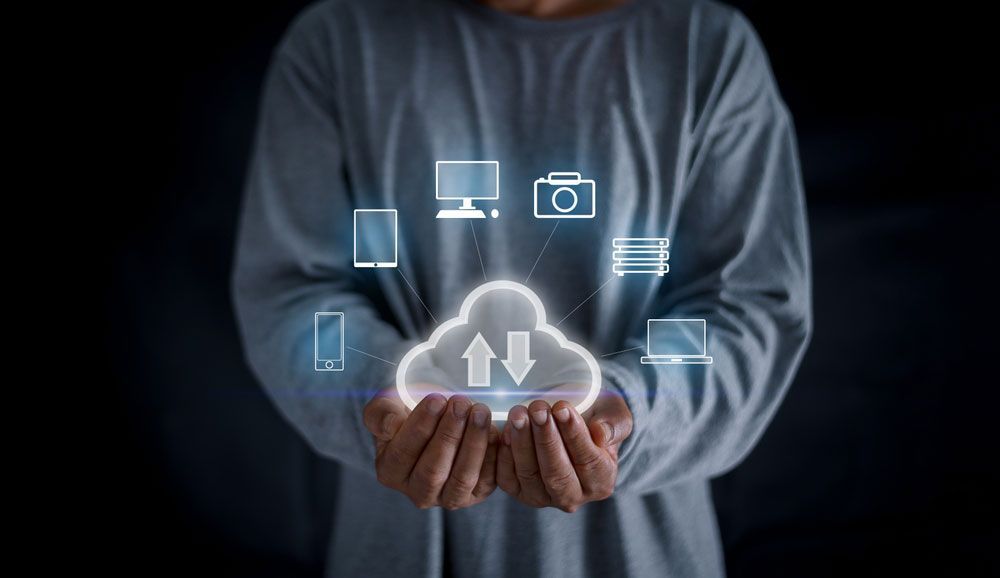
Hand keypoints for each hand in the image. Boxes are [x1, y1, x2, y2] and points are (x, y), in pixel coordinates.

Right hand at [363, 388, 498, 509]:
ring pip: (462, 478)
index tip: (436, 399)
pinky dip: (492, 455)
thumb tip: (390, 426)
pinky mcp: (476, 494)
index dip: (421, 427)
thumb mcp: (386, 405)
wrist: (437, 415)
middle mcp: (417, 492)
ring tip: (480, 412)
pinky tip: (495, 429)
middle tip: (461, 403)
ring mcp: (448, 497)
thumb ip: (381, 414)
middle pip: (433, 471)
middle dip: (449, 435)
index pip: (404, 453)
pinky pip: (487, 480)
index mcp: (390, 472)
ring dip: (474, 443)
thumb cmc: (408, 410)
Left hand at [496, 392, 632, 511]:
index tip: (562, 408)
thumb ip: (614, 425)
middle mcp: (573, 497)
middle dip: (546, 438)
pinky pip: (507, 478)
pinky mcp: (518, 491)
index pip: (588, 460)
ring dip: (522, 442)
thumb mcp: (614, 414)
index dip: (574, 434)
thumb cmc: (595, 417)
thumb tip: (601, 434)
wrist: (568, 421)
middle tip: (537, 408)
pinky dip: (504, 454)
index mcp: (601, 481)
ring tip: (519, 413)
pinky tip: (505, 428)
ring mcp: (543, 498)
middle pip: (557, 473)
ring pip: (530, 474)